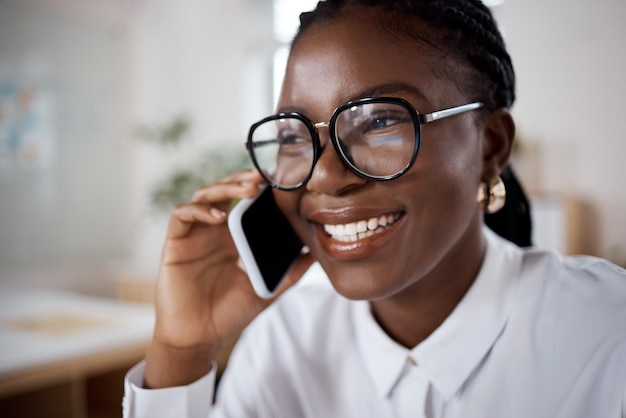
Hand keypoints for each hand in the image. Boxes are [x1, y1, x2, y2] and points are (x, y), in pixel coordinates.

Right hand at [144, 169, 313, 387]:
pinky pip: (182, 215)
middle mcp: (213, 230)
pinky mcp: (176, 243)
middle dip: (243, 179)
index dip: (258, 188)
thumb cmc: (228, 314)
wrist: (197, 338)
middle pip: (225, 190)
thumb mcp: (266, 290)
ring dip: (225, 187)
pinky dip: (199, 210)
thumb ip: (289, 273)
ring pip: (204, 195)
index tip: (279, 180)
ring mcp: (194, 234)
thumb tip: (316, 255)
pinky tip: (219, 216)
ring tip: (248, 190)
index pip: (244, 201)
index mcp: (234, 237)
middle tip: (263, 177)